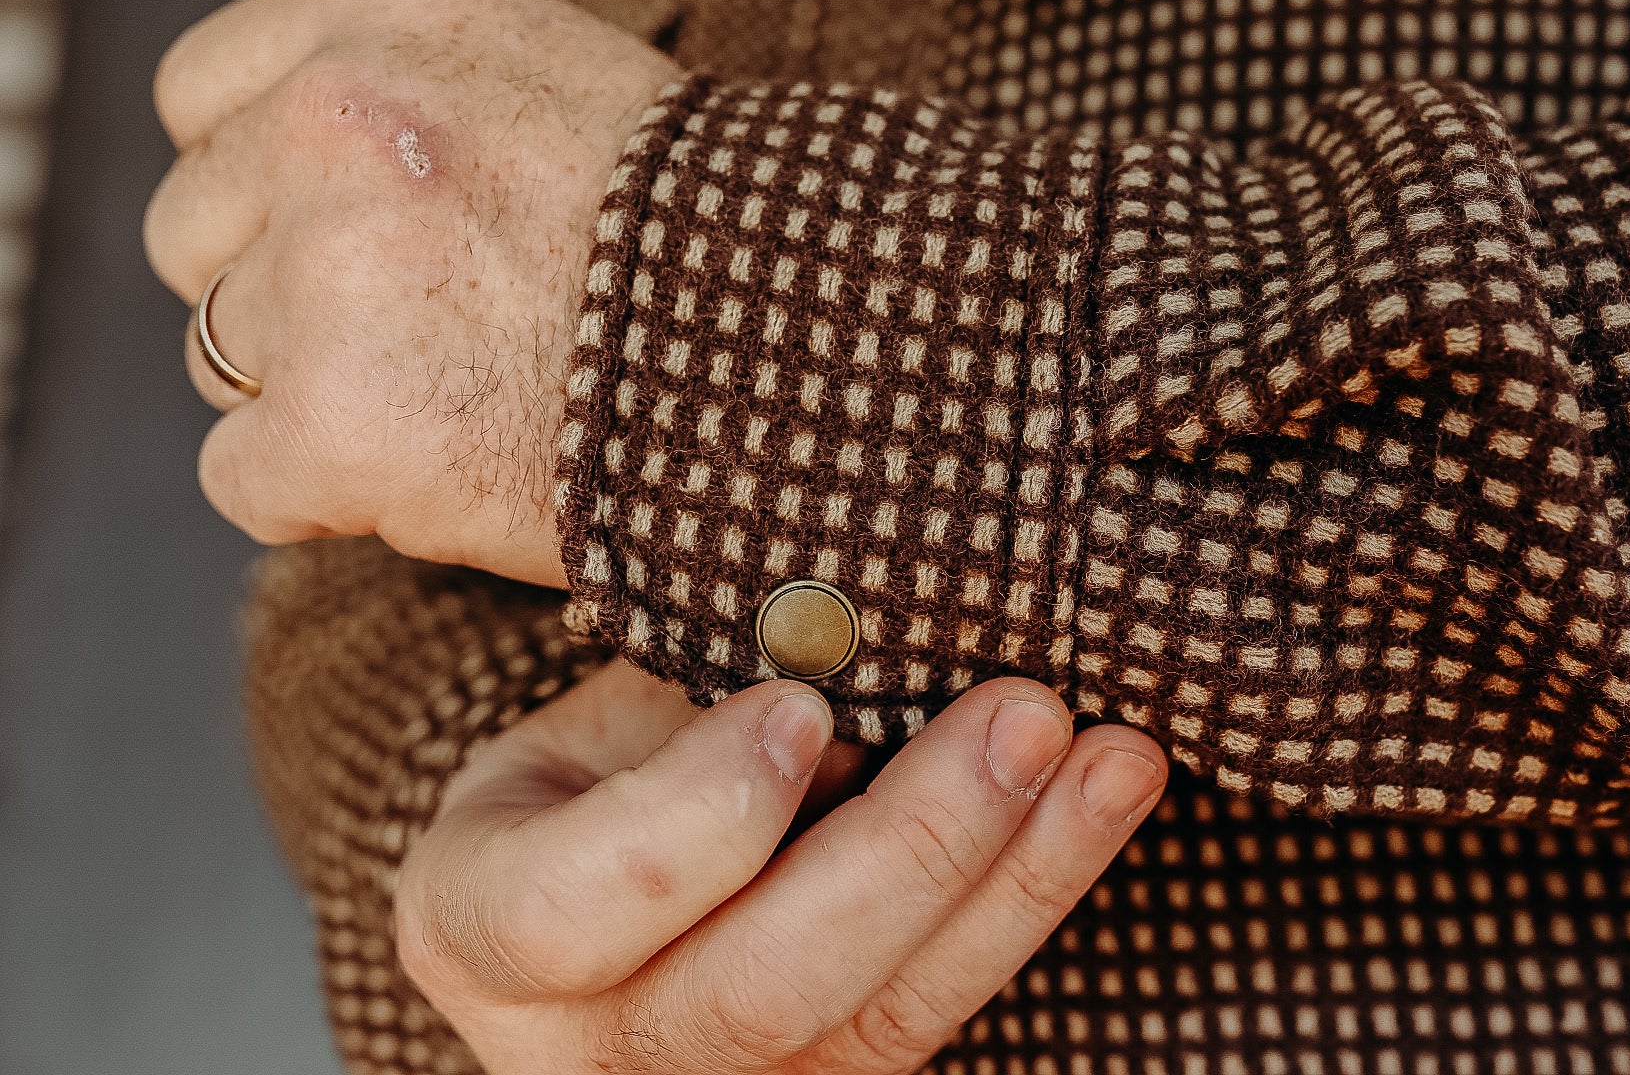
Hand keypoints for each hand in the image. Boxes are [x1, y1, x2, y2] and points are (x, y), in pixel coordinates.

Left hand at [144, 0, 681, 584]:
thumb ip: (418, 101)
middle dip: (284, 293)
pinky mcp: (335, 417)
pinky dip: (325, 498)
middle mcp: (343, 112)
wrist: (824, 369)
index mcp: (397, 8)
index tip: (348, 239)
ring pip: (220, 356)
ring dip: (318, 393)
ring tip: (466, 400)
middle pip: (194, 229)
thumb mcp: (564, 91)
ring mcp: (331, 264)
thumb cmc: (713, 247)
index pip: (205, 94)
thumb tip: (298, 182)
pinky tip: (441, 476)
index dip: (265, 184)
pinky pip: (241, 478)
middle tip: (424, 336)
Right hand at [395, 663, 1167, 1073]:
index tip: (801, 705)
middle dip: (913, 849)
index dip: (697, 818)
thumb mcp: (589, 726)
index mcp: (486, 934)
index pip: (568, 911)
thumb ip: (686, 703)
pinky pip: (946, 1002)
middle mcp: (597, 1050)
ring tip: (1114, 756)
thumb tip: (850, 625)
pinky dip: (1036, 892)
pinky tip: (1104, 794)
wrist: (594, 899)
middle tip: (1023, 714)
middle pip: (762, 989)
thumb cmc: (586, 782)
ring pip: (888, 1016)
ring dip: (1020, 874)